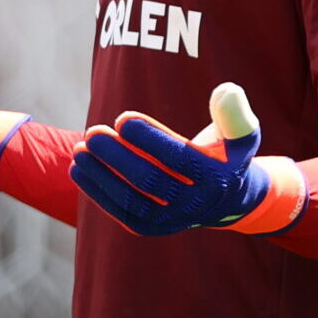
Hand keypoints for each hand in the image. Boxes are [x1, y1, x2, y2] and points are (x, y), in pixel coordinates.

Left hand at [71, 82, 305, 236]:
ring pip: (131, 200)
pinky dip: (97, 192)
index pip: (178, 158)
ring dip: (100, 175)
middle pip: (150, 180)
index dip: (148, 138)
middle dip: (117, 155)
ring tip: (79, 150)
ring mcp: (173, 220)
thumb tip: (226, 90)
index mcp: (217, 178)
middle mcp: (195, 204)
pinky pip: (121, 213)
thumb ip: (233, 113)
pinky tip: (79, 169)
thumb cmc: (225, 154)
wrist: (226, 199)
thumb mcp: (239, 134)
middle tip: (93, 132)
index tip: (122, 118)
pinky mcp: (153, 228)